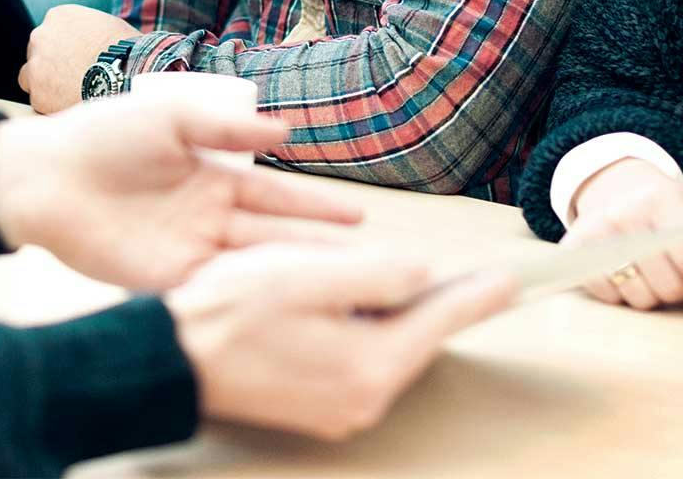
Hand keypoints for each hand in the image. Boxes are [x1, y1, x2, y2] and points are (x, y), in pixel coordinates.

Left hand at [0, 93, 363, 291]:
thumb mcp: (171, 117)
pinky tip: (283, 312)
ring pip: (253, 268)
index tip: (359, 219)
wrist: (43, 177)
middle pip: (274, 237)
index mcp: (211, 175)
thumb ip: (226, 124)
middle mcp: (208, 216)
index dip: (316, 206)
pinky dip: (248, 300)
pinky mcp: (165, 280)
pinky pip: (216, 291)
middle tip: (372, 268)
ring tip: (341, 295)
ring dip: (292, 280)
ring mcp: (189, 250)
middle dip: (318, 250)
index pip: (276, 195)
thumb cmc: (104, 136)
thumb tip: (285, 131)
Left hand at [19, 3, 137, 112]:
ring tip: (72, 97)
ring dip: (46, 87)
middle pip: (36, 55)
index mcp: (58, 16)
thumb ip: (86, 31)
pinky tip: (73, 108)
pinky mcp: (38, 95)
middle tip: (71, 80)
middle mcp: (40, 37)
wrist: (126, 75)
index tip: (73, 61)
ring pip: (31, 80)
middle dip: (49, 67)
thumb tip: (88, 43)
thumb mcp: (106, 25)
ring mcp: (36, 66)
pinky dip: (52, 108)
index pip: (50, 33)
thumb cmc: (126, 51)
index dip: (61, 50)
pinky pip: (40, 104)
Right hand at [167, 244, 516, 440]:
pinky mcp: (315, 405)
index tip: (512, 280)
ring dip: (398, 312)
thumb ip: (376, 273)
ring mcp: (338, 408)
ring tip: (411, 279)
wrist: (170, 358)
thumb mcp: (307, 273)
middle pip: (416, 339)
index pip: (439, 321)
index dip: (476, 295)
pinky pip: (361, 361)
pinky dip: (370, 330)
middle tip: (468, 273)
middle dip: (436, 301)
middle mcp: (361, 399)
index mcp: (368, 367)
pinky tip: (359, 303)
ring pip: (388, 349)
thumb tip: (423, 274)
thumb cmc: (229, 311)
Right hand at [565, 158, 682, 317]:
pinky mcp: (574, 251)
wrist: (611, 184)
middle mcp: (624, 213)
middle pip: (670, 285)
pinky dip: (624, 296)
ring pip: (641, 298)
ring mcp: (596, 233)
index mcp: (660, 201)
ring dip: (655, 297)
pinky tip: (626, 275)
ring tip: (653, 274)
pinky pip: (610, 298)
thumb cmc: (662, 208)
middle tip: (680, 277)